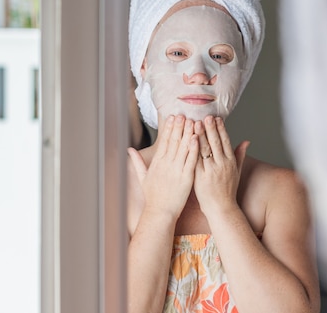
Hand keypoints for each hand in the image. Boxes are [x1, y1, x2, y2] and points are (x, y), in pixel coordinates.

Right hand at [127, 115, 198, 231]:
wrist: (159, 213)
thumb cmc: (152, 197)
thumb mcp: (142, 178)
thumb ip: (137, 162)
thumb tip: (129, 150)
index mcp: (157, 164)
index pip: (164, 142)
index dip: (169, 128)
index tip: (173, 117)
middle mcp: (166, 165)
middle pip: (174, 142)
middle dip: (179, 127)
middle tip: (183, 113)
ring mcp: (176, 171)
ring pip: (183, 148)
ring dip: (188, 133)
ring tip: (192, 121)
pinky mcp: (186, 178)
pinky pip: (191, 160)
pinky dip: (194, 148)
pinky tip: (197, 138)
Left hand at [193, 116, 248, 215]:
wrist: (221, 208)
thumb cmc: (228, 190)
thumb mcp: (237, 171)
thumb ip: (240, 154)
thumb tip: (247, 141)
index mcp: (230, 162)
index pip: (226, 141)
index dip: (221, 129)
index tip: (216, 118)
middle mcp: (222, 165)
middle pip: (215, 143)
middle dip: (210, 129)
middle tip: (206, 116)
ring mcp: (211, 171)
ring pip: (205, 150)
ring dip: (200, 136)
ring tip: (195, 123)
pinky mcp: (200, 177)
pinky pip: (195, 160)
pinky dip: (192, 150)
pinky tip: (188, 141)